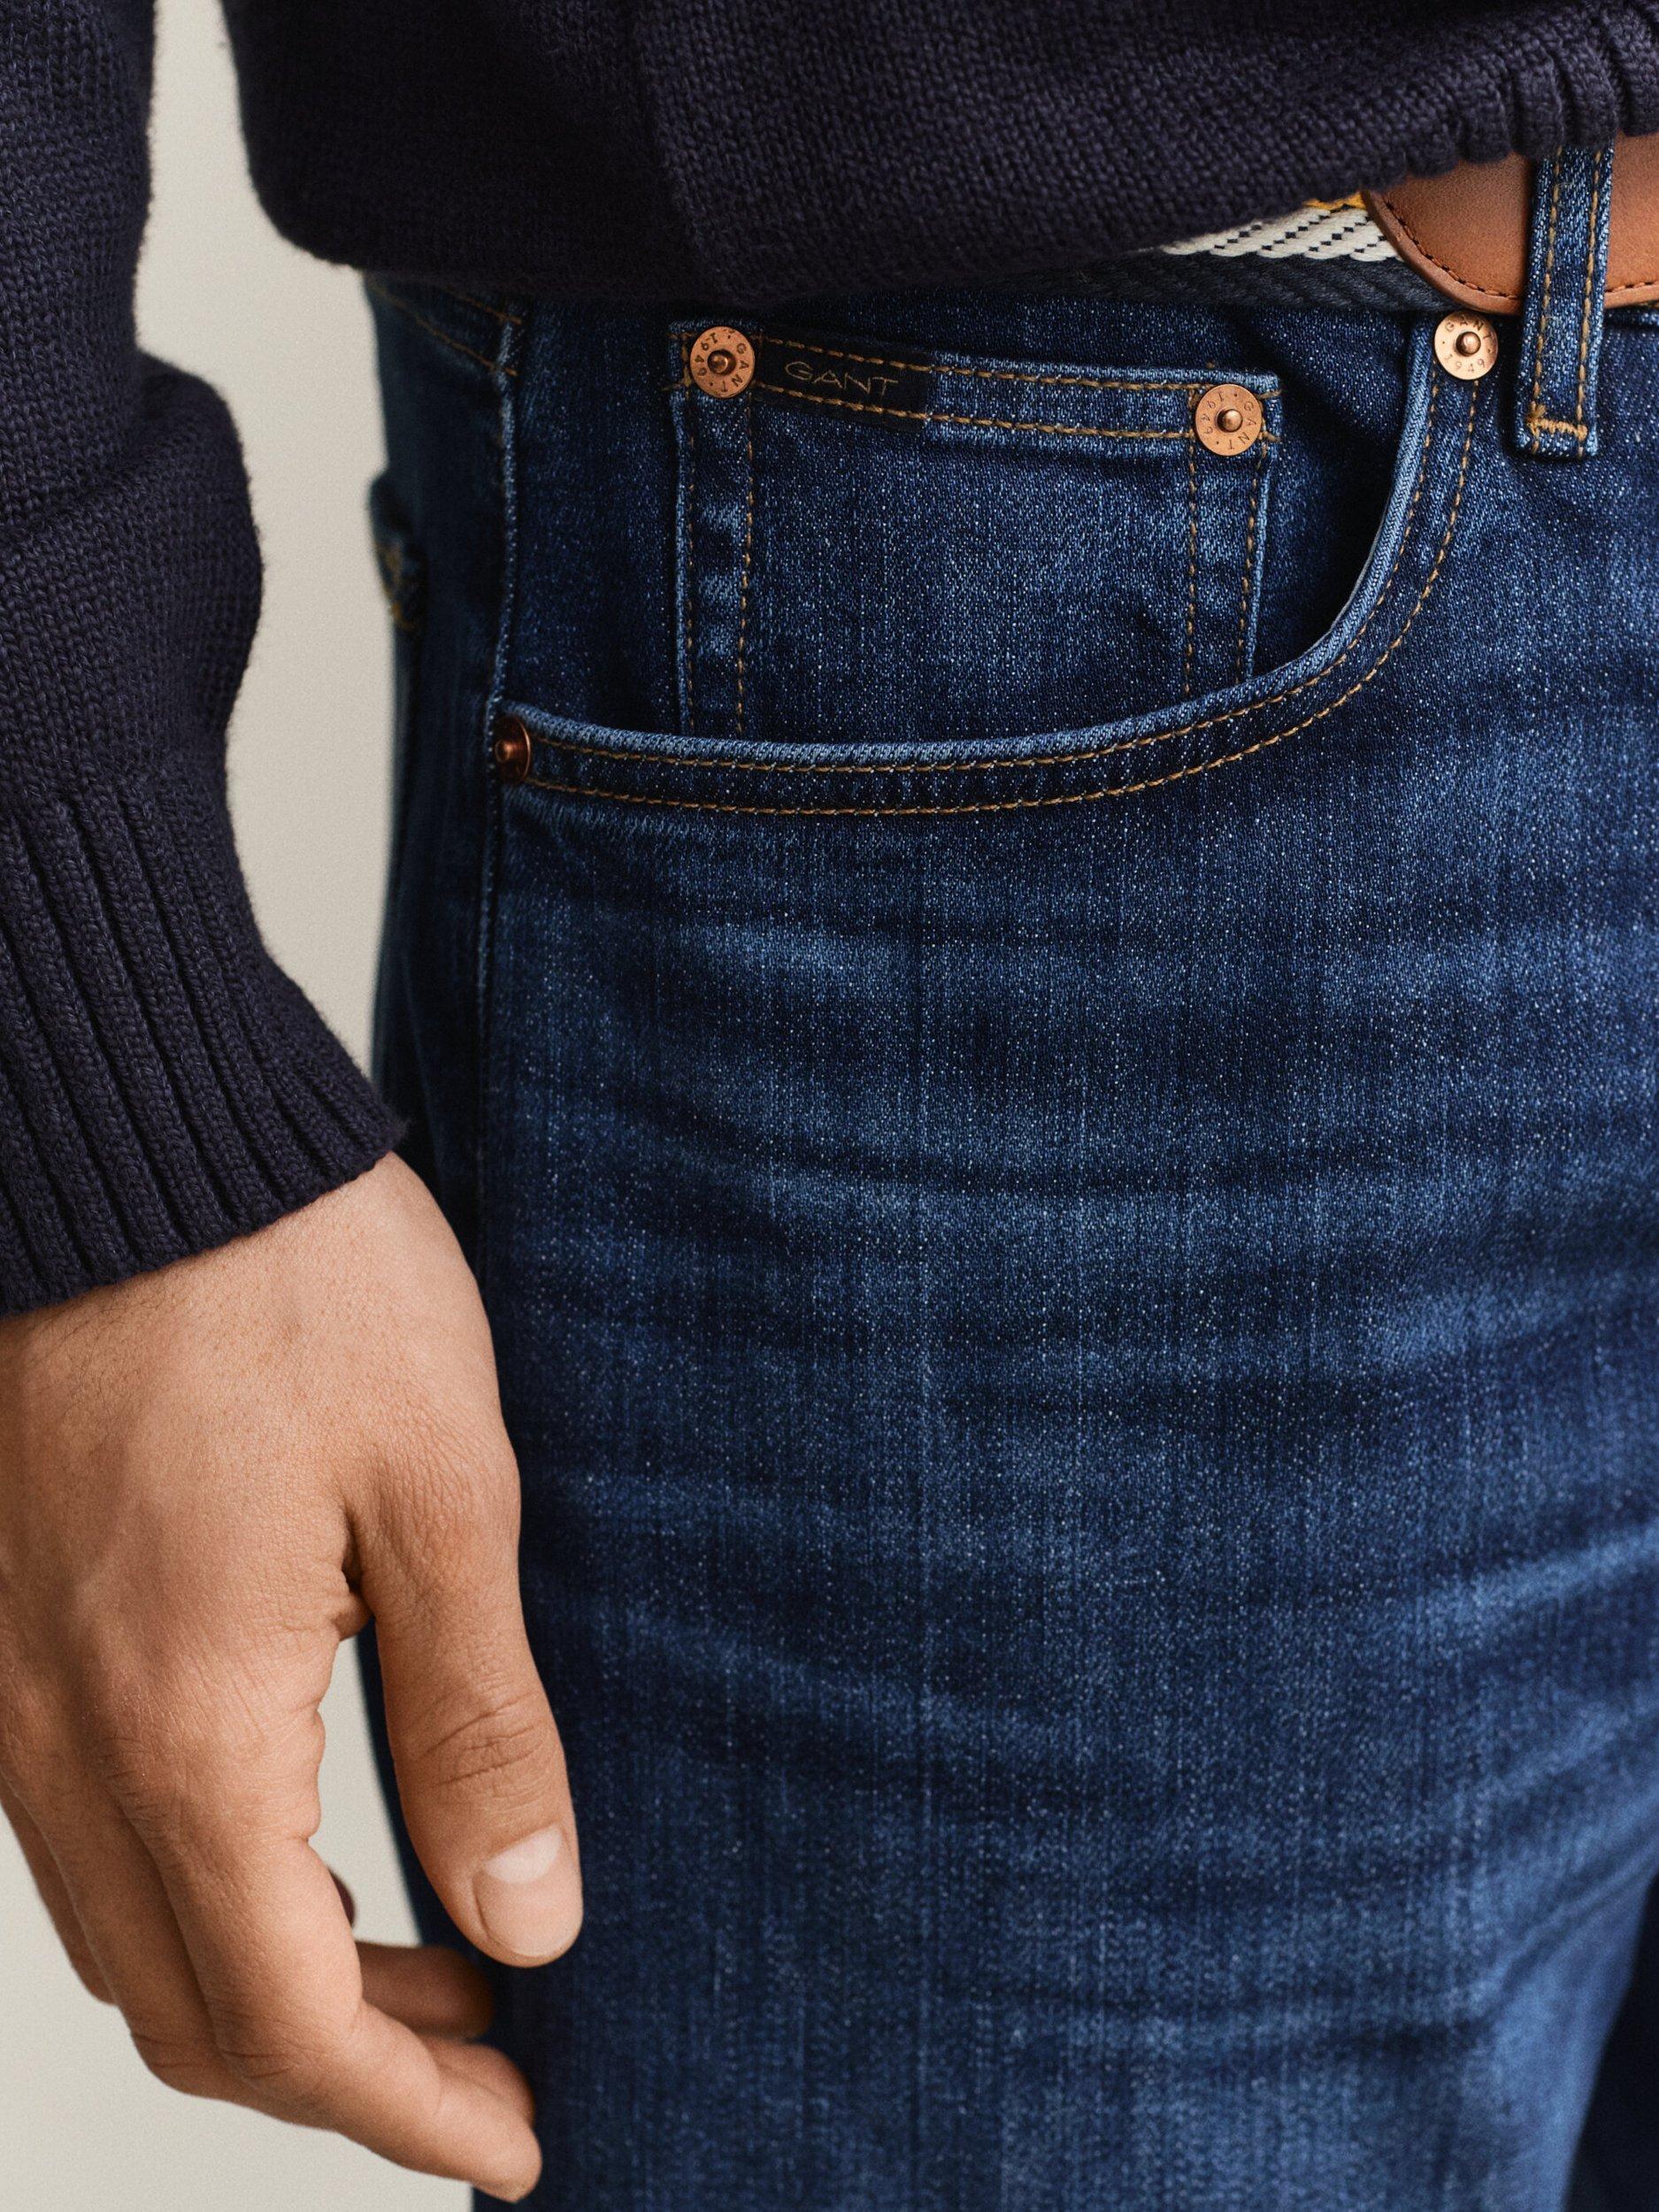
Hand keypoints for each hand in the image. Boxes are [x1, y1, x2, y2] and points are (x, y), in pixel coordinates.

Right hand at [0, 1154, 578, 2199]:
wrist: (132, 1146)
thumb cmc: (297, 1287)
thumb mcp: (443, 1496)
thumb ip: (480, 1727)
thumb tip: (531, 1920)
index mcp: (178, 1726)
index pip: (282, 2017)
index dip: (406, 2111)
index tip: (517, 2148)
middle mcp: (61, 1740)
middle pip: (192, 2008)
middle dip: (351, 2070)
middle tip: (497, 2063)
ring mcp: (11, 1693)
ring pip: (132, 1933)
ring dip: (279, 1984)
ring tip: (436, 1965)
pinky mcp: (10, 1633)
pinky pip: (89, 1835)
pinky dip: (205, 1893)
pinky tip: (312, 1851)